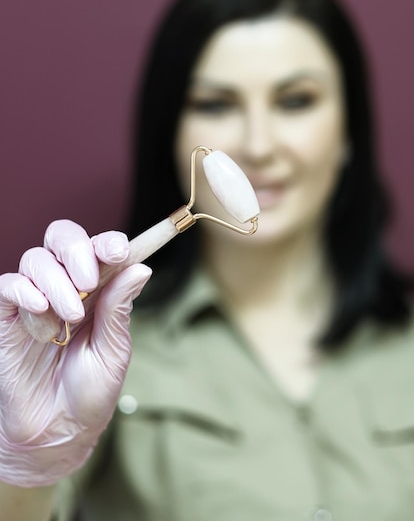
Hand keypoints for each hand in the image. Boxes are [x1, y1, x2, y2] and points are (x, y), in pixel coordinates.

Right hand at [0, 219, 151, 486]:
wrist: (56, 433)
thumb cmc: (90, 392)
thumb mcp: (113, 351)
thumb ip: (119, 308)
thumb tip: (140, 266)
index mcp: (96, 290)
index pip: (97, 248)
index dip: (107, 241)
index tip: (118, 250)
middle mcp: (64, 287)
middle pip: (62, 238)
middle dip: (77, 250)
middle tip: (89, 280)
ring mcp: (34, 300)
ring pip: (36, 259)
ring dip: (56, 282)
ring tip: (70, 317)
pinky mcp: (7, 318)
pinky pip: (8, 286)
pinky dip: (24, 291)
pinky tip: (40, 310)